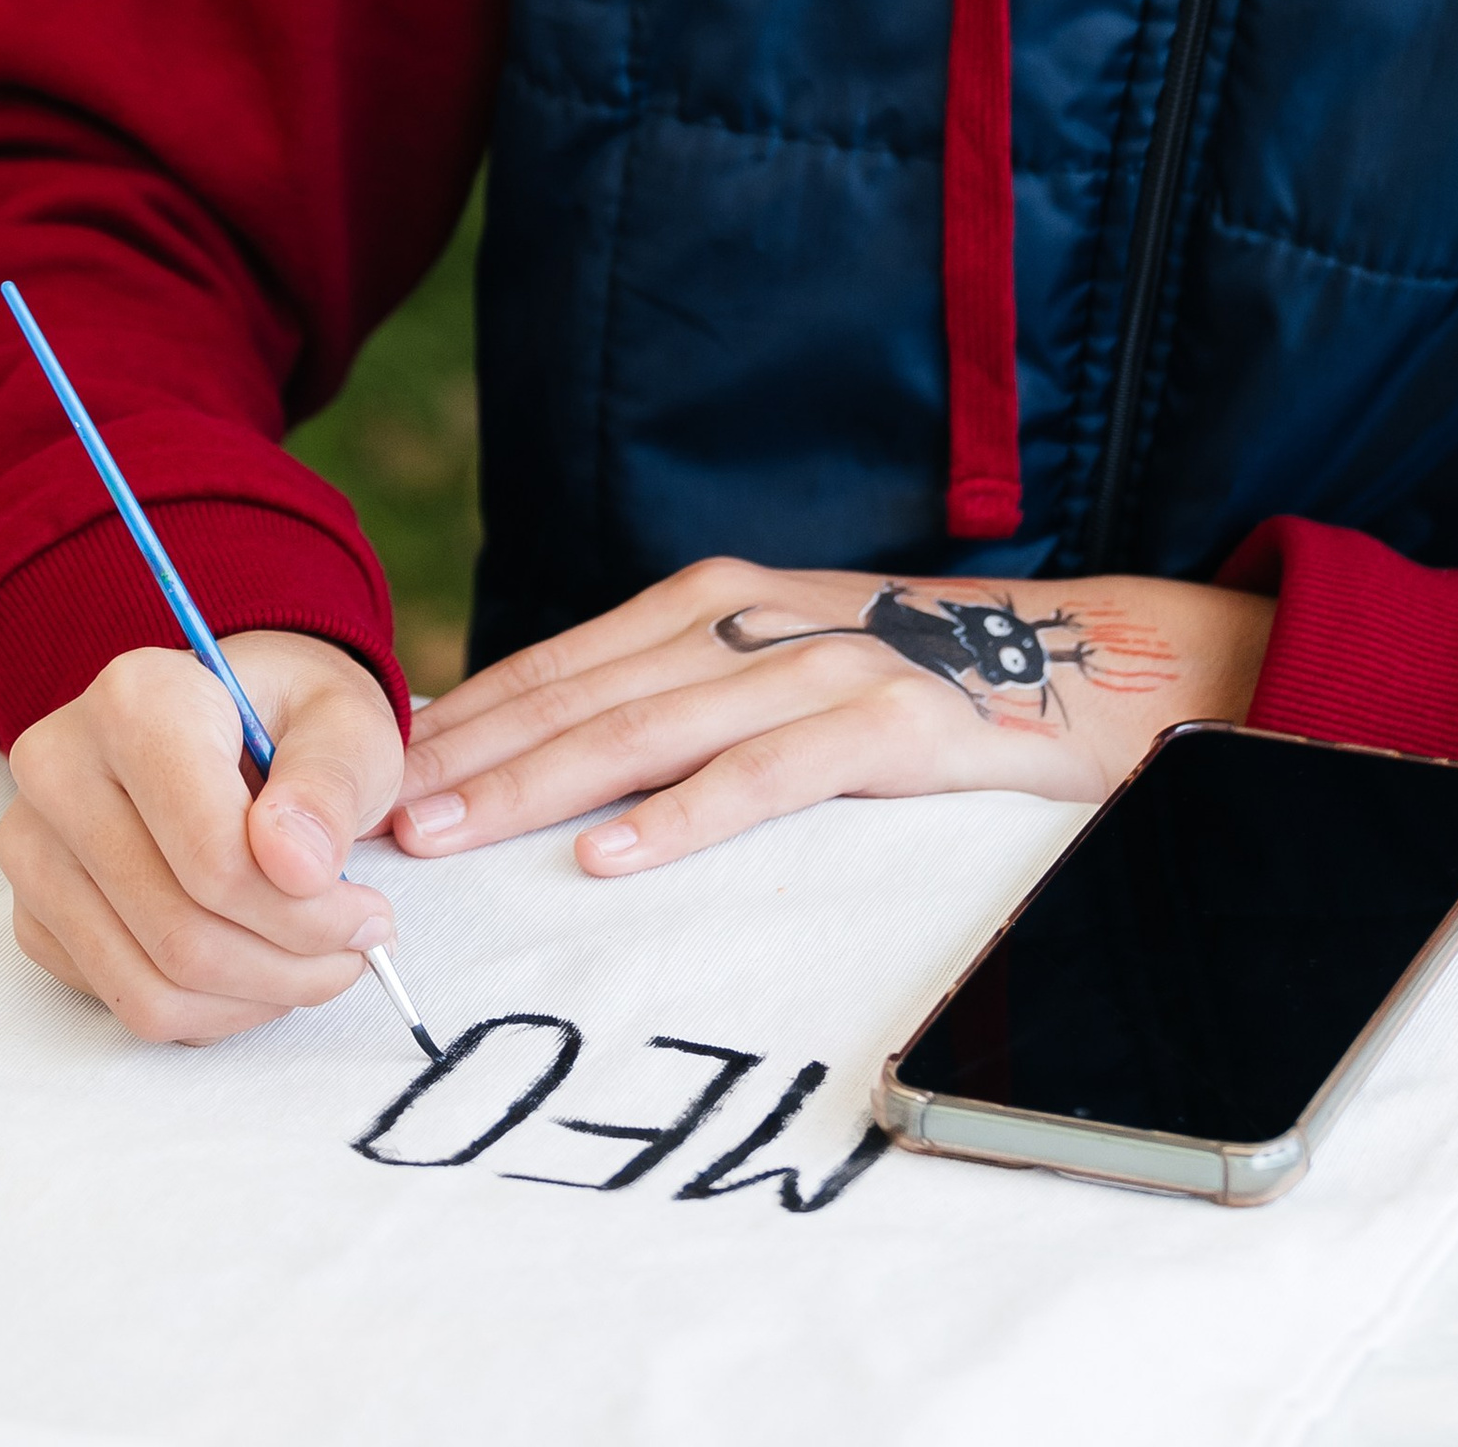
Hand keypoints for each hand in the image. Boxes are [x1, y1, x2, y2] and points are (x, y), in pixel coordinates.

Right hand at [0, 630, 405, 1043]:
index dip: (306, 913)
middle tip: (360, 950)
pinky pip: (125, 1002)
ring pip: (150, 985)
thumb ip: (330, 783)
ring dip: (255, 997)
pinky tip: (257, 961)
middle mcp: (61, 769)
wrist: (228, 722)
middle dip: (290, 963)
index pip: (214, 858)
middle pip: (182, 932)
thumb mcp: (346, 723)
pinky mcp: (35, 913)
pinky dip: (210, 1008)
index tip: (371, 915)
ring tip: (319, 964)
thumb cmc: (290, 718)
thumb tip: (298, 866)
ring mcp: (34, 847)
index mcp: (136, 700)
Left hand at [393, 561, 1274, 877]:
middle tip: (369, 812)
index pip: (556, 662)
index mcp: (710, 602)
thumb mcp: (772, 670)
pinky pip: (768, 774)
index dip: (460, 714)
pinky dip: (685, 813)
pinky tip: (612, 855)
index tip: (367, 769)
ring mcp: (818, 664)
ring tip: (448, 830)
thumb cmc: (911, 682)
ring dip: (537, 781)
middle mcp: (749, 617)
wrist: (1090, 664)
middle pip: (580, 694)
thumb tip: (517, 751)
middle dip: (468, 755)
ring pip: (648, 727)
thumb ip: (664, 695)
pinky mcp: (889, 722)